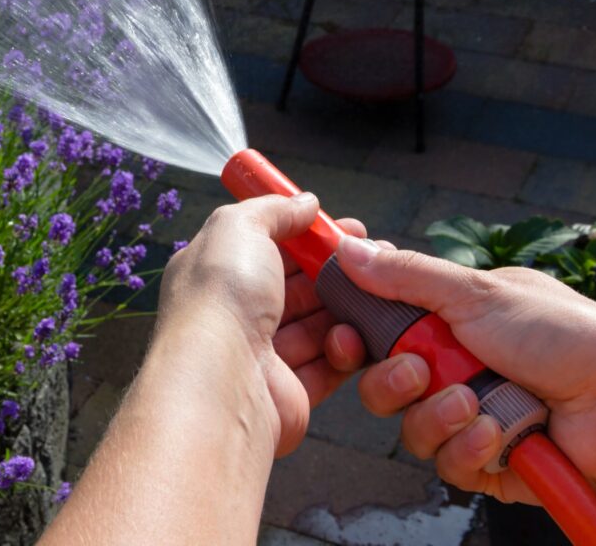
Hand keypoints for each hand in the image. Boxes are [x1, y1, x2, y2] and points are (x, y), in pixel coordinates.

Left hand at [157, 194, 367, 456]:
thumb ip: (273, 210)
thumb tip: (305, 202)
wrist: (221, 382)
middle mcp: (233, 314)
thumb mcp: (239, 229)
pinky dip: (347, 350)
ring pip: (315, 326)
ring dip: (348, 309)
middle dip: (336, 271)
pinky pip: (326, 366)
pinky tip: (368, 332)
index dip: (306, 235)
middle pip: (296, 287)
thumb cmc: (221, 298)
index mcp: (214, 274)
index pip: (266, 247)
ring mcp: (260, 356)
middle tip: (377, 259)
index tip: (346, 228)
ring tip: (381, 294)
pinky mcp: (287, 392)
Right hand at [325, 237, 595, 512]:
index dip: (359, 338)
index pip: (384, 330)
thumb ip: (406, 276)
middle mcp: (458, 368)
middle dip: (395, 381)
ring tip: (474, 403)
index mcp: (453, 322)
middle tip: (419, 371)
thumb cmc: (563, 335)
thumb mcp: (476, 293)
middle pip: (385, 383)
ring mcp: (471, 416)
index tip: (347, 337)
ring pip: (411, 427)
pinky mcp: (487, 461)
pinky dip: (468, 448)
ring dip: (437, 415)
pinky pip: (447, 463)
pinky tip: (497, 433)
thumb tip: (348, 249)